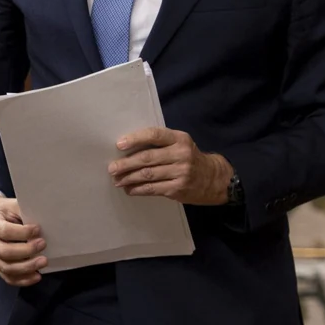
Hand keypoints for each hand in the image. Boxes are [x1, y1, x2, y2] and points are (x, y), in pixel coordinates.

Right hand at [0, 194, 45, 286]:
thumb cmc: (1, 210)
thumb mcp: (10, 205)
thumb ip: (23, 212)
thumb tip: (44, 222)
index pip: (5, 232)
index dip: (23, 233)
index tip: (38, 229)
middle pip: (5, 252)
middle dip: (27, 251)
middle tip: (43, 245)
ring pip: (6, 268)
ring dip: (27, 268)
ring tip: (43, 262)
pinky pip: (7, 277)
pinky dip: (23, 280)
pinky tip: (36, 276)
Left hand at [108, 127, 232, 204]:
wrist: (213, 178)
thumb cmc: (189, 157)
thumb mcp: (180, 144)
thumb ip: (160, 143)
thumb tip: (128, 149)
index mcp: (179, 139)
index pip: (154, 135)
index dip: (135, 139)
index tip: (119, 145)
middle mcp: (181, 154)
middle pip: (148, 158)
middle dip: (126, 164)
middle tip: (112, 168)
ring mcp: (181, 173)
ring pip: (148, 175)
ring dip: (129, 178)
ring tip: (117, 180)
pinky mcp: (178, 189)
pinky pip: (153, 189)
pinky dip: (138, 189)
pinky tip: (129, 189)